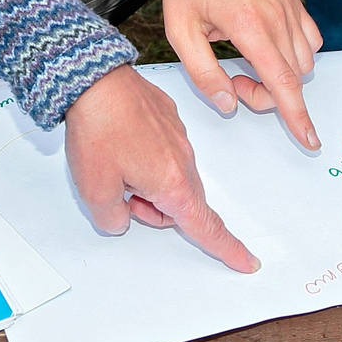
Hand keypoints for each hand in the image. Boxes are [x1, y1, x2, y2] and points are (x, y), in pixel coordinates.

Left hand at [63, 64, 258, 272]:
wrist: (94, 81)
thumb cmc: (98, 130)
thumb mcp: (94, 192)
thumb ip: (112, 219)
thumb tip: (121, 218)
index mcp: (172, 182)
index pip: (205, 226)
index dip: (227, 248)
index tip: (247, 261)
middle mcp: (183, 159)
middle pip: (179, 203)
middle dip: (153, 210)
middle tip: (120, 198)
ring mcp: (177, 136)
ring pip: (169, 176)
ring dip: (145, 182)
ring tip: (113, 164)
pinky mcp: (166, 118)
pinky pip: (162, 151)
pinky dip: (143, 157)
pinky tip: (118, 143)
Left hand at [150, 0, 323, 149]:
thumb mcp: (179, 33)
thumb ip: (204, 75)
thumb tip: (229, 105)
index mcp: (249, 27)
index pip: (283, 84)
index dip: (297, 117)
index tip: (310, 140)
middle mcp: (277, 17)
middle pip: (293, 79)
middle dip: (268, 94)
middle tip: (232, 80)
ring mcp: (289, 6)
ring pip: (306, 61)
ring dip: (282, 76)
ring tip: (245, 61)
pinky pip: (311, 38)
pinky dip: (296, 54)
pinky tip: (267, 47)